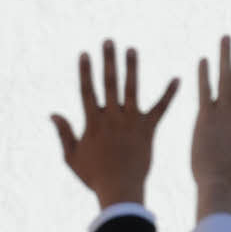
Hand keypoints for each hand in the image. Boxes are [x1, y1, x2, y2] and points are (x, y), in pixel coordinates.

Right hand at [51, 40, 178, 208]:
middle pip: (109, 83)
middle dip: (108, 60)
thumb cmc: (94, 177)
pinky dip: (169, 94)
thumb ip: (64, 133)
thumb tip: (53, 113)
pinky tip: (177, 78)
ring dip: (131, 68)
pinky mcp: (148, 129)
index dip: (85, 71)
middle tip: (109, 41)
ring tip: (131, 49)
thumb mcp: (72, 157)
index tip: (84, 53)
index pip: (87, 91)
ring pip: (131, 89)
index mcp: (93, 122)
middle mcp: (112, 117)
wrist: (120, 190)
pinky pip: (161, 108)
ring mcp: (131, 122)